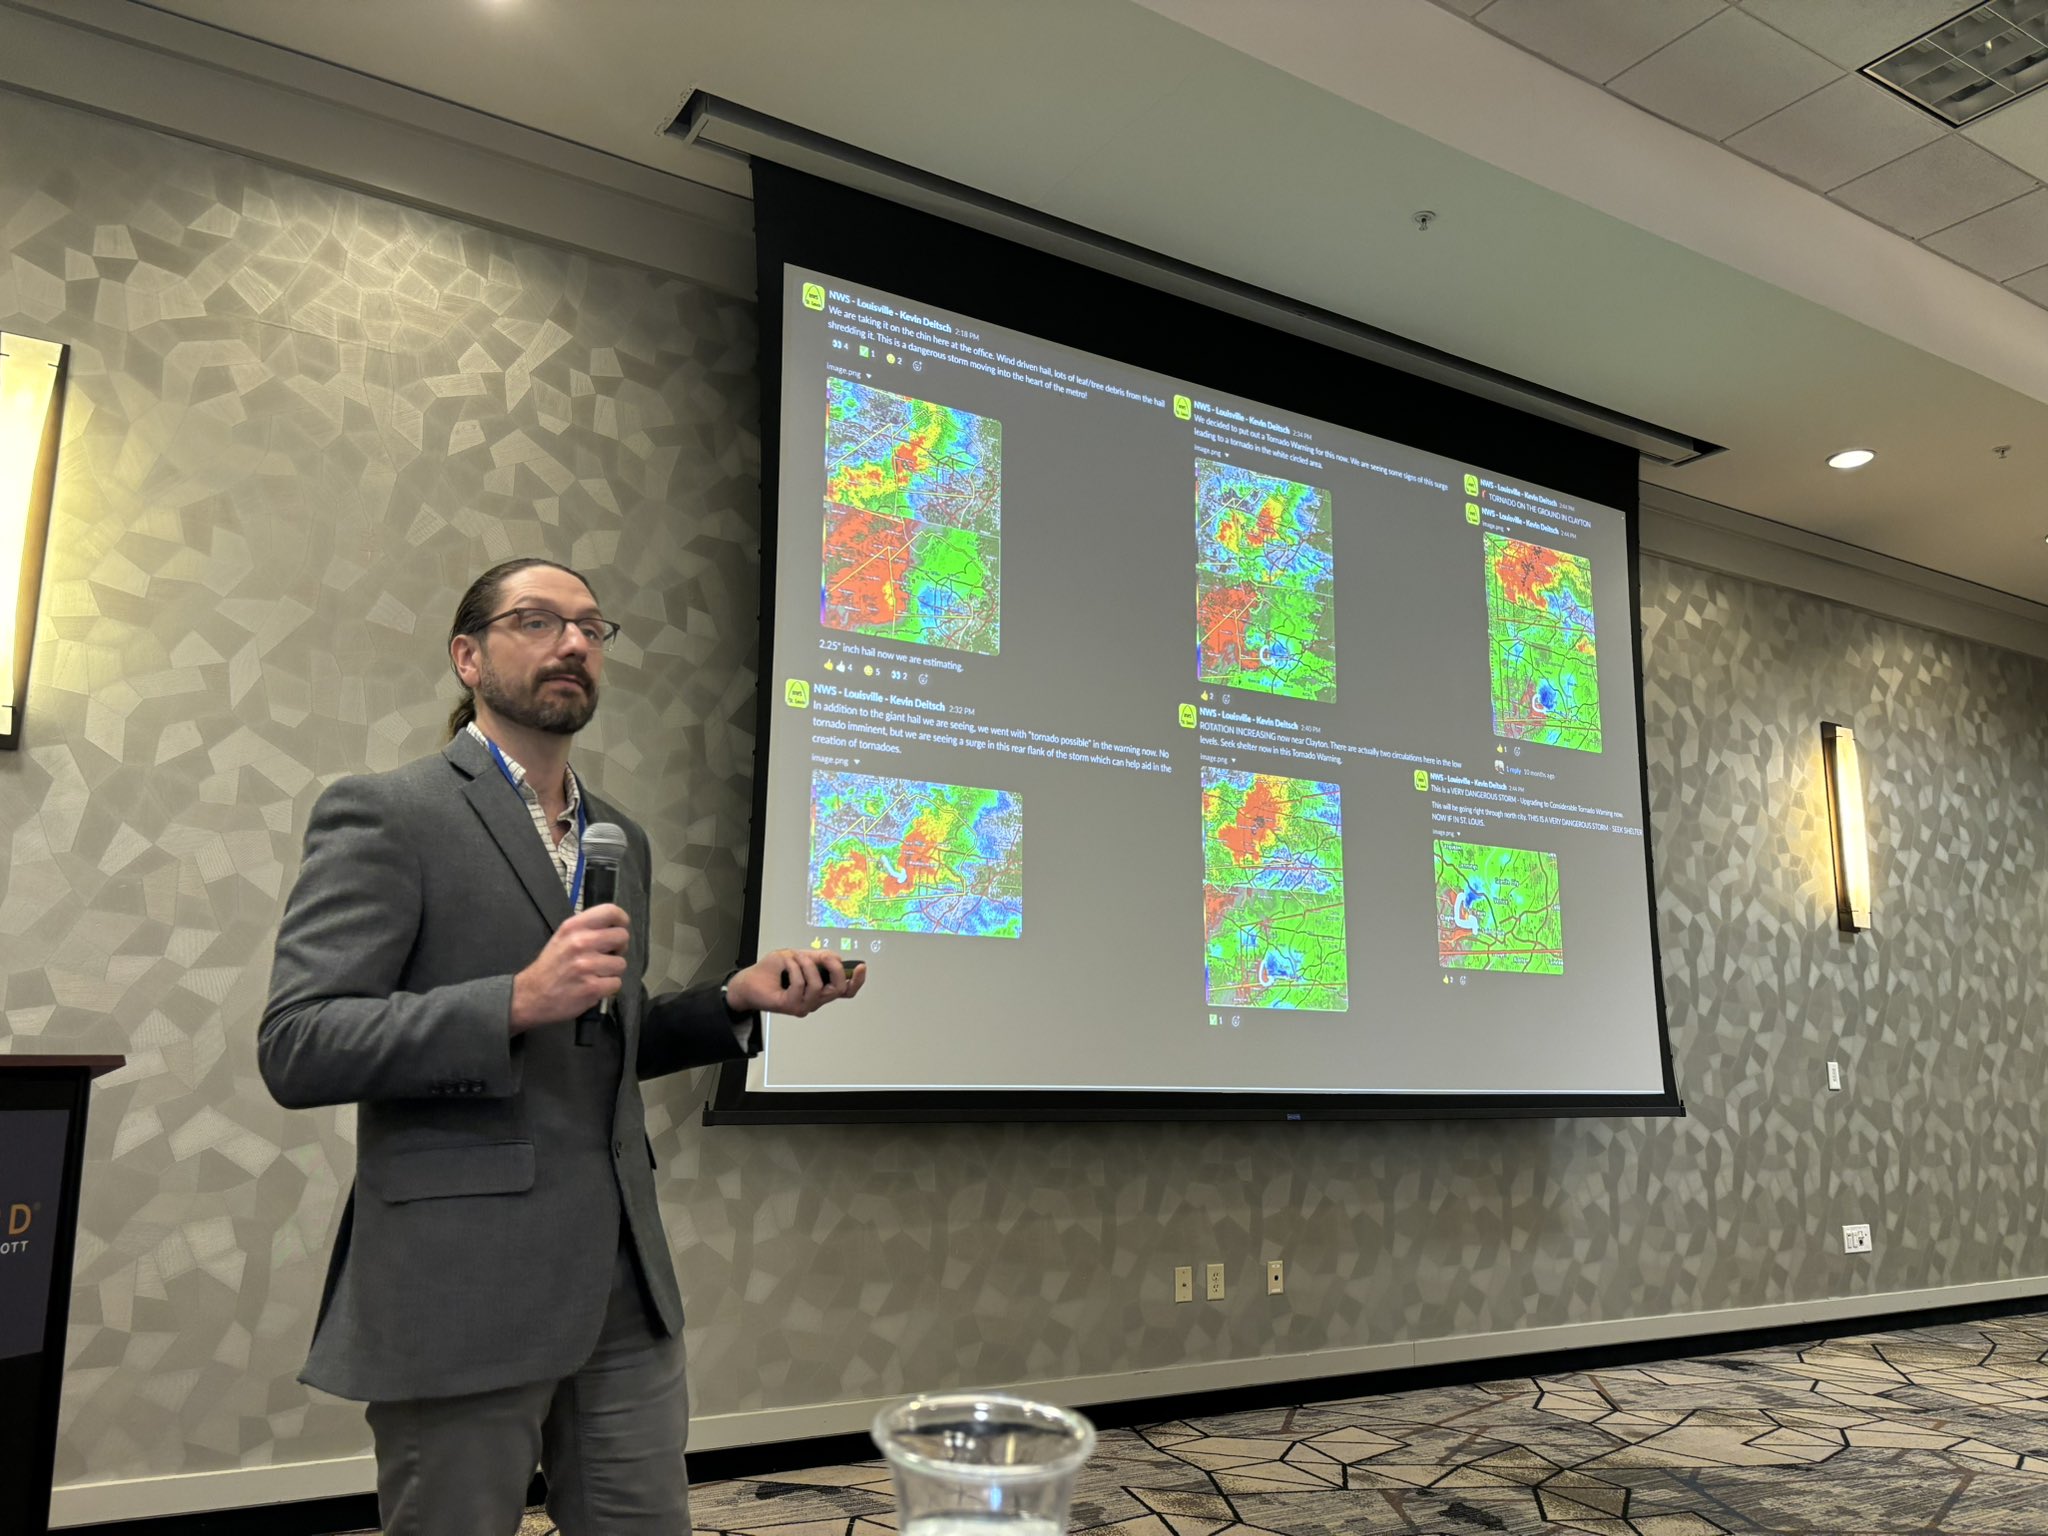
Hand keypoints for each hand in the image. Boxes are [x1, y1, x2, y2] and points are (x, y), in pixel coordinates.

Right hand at [510, 904, 629, 1032]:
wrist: (530, 996)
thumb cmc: (550, 967)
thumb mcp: (562, 937)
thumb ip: (586, 929)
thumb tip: (615, 927)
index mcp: (573, 927)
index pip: (610, 911)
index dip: (622, 920)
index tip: (620, 928)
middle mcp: (581, 942)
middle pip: (622, 937)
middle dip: (619, 948)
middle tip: (606, 956)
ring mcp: (587, 965)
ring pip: (621, 964)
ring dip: (611, 971)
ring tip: (594, 974)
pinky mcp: (592, 987)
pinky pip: (616, 983)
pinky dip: (607, 988)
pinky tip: (592, 987)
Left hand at [725, 948, 865, 1017]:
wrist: (750, 981)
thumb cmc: (773, 970)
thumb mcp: (800, 956)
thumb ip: (819, 958)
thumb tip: (836, 958)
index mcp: (821, 987)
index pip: (846, 990)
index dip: (857, 980)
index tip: (861, 967)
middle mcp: (816, 999)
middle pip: (839, 989)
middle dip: (834, 968)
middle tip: (822, 956)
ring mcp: (805, 1005)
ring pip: (819, 985)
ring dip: (807, 965)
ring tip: (795, 958)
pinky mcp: (793, 1007)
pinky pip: (801, 985)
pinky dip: (794, 969)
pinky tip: (786, 965)